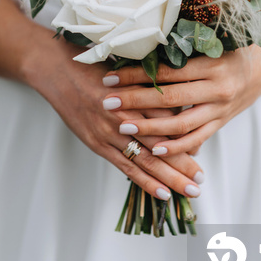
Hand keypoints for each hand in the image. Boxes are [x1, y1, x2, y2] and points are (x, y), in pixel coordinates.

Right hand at [23, 33, 203, 199]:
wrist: (56, 70)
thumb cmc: (93, 65)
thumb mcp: (126, 70)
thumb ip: (150, 86)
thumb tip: (178, 102)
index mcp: (136, 94)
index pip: (170, 119)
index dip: (189, 134)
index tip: (204, 145)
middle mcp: (125, 116)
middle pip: (162, 144)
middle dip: (184, 164)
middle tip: (202, 180)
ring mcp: (109, 132)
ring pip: (147, 161)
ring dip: (170, 178)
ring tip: (190, 191)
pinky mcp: (97, 143)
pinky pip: (125, 167)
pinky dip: (145, 182)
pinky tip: (161, 194)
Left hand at [102, 46, 260, 155]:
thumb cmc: (234, 49)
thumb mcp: (212, 44)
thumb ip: (183, 50)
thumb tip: (142, 50)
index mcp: (211, 64)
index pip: (166, 72)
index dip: (136, 75)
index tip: (111, 76)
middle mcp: (216, 88)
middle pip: (169, 98)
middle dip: (135, 101)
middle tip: (108, 102)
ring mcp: (220, 109)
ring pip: (181, 124)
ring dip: (149, 128)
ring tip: (123, 128)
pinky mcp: (221, 122)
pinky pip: (197, 139)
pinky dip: (176, 147)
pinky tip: (154, 148)